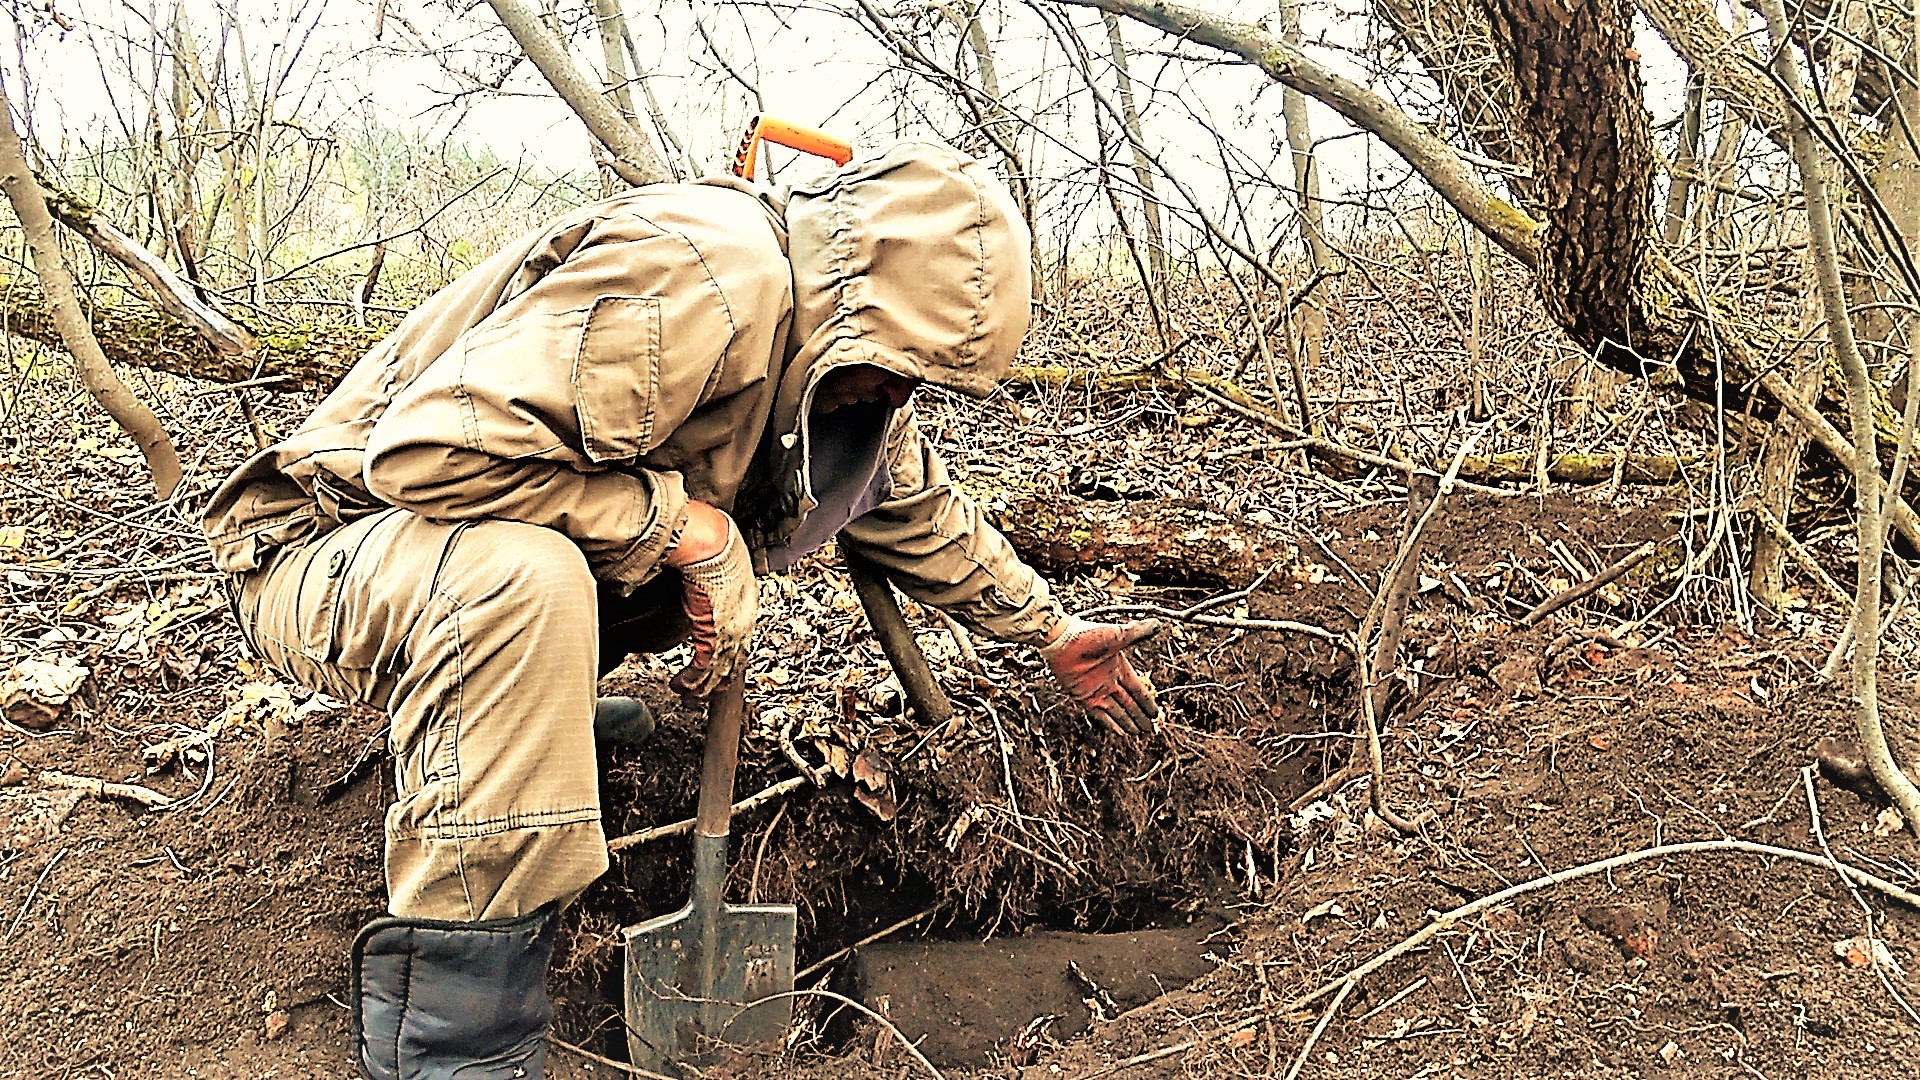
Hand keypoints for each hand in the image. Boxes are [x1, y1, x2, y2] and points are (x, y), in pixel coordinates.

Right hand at [665, 508, 755, 696]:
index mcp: (746, 604)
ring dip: (699, 685)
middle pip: (733, 660)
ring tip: (686, 695)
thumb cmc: (713, 546)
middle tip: (704, 694)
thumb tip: (697, 583)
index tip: (718, 669)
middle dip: (717, 680)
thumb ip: (709, 582)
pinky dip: (690, 680)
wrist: (710, 543)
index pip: (740, 640)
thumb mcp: (717, 567)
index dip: (728, 657)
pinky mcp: (715, 635)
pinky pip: (703, 668)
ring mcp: (731, 630)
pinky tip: (680, 686)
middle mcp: (743, 621)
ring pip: (718, 669)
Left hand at [1040, 617, 1161, 735]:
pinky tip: (1121, 733)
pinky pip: (1100, 714)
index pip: (1137, 689)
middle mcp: (1110, 680)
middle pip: (1129, 703)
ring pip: (1117, 710)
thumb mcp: (1117, 635)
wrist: (1062, 640)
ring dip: (1128, 722)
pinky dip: (1111, 723)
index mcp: (1119, 667)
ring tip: (1138, 733)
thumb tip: (1158, 624)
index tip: (1156, 714)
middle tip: (1150, 729)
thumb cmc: (1088, 635)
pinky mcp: (1083, 697)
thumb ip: (1138, 633)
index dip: (1147, 702)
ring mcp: (1096, 690)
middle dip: (1139, 716)